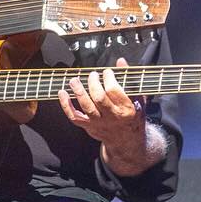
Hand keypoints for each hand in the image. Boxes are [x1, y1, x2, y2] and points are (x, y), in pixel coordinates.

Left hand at [57, 58, 154, 172]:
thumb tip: (121, 61)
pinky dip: (66, 105)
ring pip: (86, 107)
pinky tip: (62, 93)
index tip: (106, 72)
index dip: (108, 78)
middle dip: (93, 83)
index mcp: (126, 109)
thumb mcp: (138, 98)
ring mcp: (99, 123)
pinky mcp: (89, 126)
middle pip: (99, 98)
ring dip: (78, 91)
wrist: (126, 140)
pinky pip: (74, 116)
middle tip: (92, 75)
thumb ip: (129, 79)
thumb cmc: (132, 115)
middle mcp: (112, 118)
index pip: (114, 91)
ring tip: (74, 80)